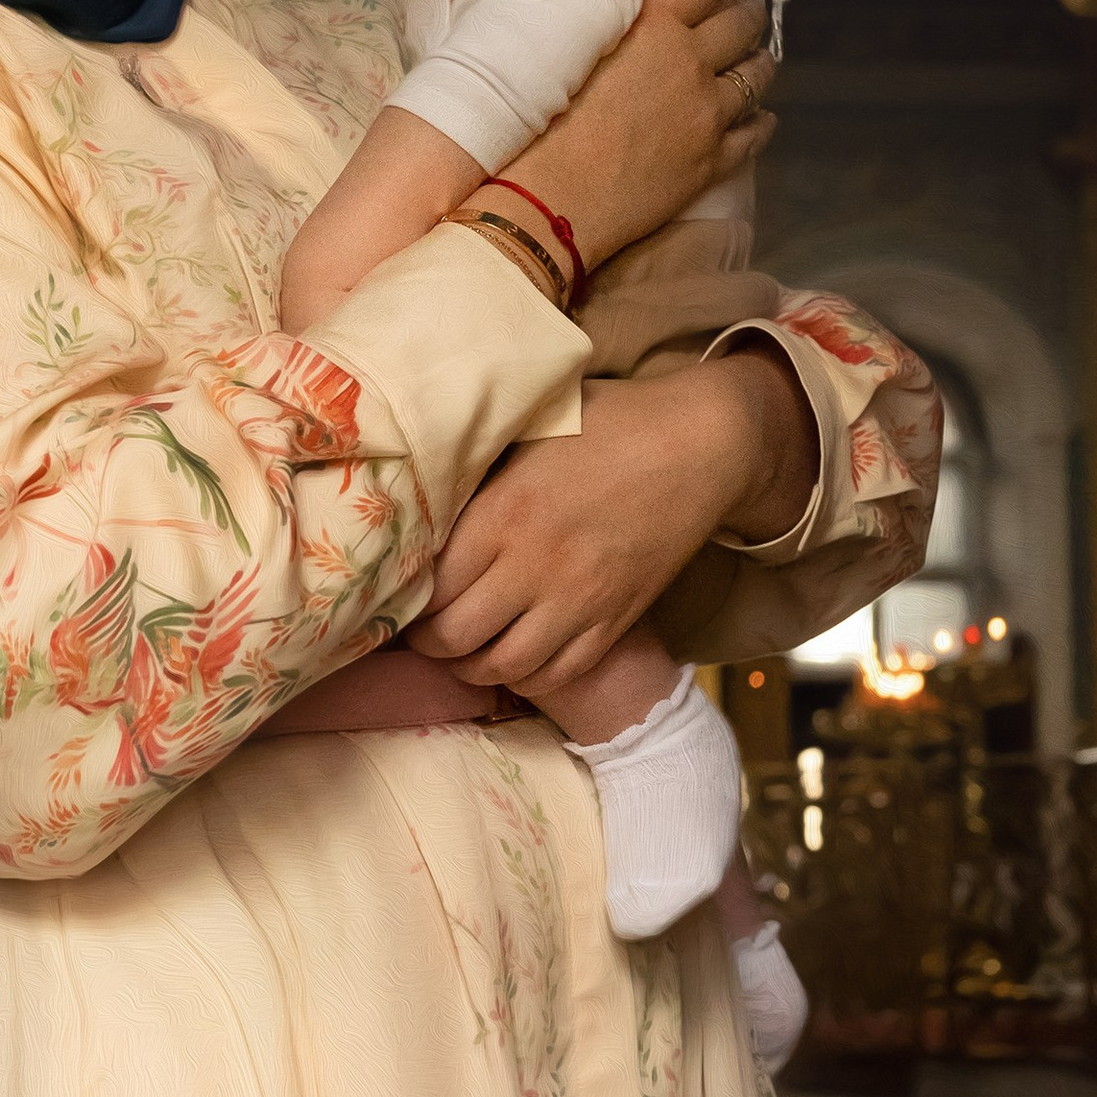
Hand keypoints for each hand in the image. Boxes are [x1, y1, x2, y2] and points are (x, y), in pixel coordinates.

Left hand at [408, 348, 815, 694]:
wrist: (701, 445)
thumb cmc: (611, 421)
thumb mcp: (532, 427)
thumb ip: (478, 464)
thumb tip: (424, 488)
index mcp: (504, 512)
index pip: (431, 584)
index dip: (402, 598)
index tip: (394, 592)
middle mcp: (536, 565)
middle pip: (455, 636)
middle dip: (426, 641)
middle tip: (417, 629)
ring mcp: (579, 600)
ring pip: (504, 666)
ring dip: (470, 666)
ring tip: (459, 650)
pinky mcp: (615, 619)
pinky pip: (558, 672)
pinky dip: (526, 675)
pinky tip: (513, 656)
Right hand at [510, 0, 775, 276]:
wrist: (548, 200)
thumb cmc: (538, 123)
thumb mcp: (567, 50)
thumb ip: (596, 22)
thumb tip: (570, 1)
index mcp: (652, 25)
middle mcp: (689, 60)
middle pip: (740, 23)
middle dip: (747, 11)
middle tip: (746, 9)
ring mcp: (707, 112)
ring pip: (756, 76)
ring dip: (759, 63)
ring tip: (758, 61)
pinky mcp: (712, 160)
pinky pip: (754, 134)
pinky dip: (761, 122)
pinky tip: (761, 119)